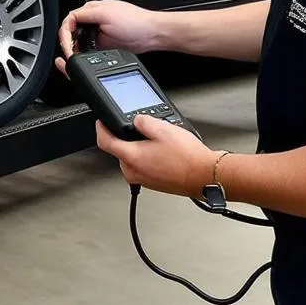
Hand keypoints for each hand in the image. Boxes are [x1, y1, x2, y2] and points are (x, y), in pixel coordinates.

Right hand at [55, 0, 161, 75]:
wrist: (151, 34)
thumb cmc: (134, 21)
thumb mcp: (104, 14)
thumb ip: (84, 16)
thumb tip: (68, 22)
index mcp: (91, 9)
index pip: (69, 21)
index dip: (65, 35)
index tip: (67, 46)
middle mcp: (94, 19)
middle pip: (71, 31)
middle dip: (69, 43)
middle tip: (70, 54)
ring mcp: (99, 31)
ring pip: (79, 41)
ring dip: (76, 49)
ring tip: (76, 56)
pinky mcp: (104, 42)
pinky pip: (88, 48)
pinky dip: (84, 53)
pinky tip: (86, 57)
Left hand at [95, 114, 220, 197]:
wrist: (204, 176)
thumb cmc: (187, 158)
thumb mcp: (163, 128)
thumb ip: (143, 121)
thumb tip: (137, 120)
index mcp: (131, 157)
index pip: (104, 142)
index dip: (101, 129)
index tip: (100, 123)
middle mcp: (133, 172)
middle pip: (120, 151)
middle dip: (128, 139)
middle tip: (144, 131)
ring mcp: (143, 180)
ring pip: (133, 159)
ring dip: (141, 149)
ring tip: (161, 143)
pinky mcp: (153, 184)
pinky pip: (145, 167)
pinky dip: (150, 159)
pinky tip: (166, 154)